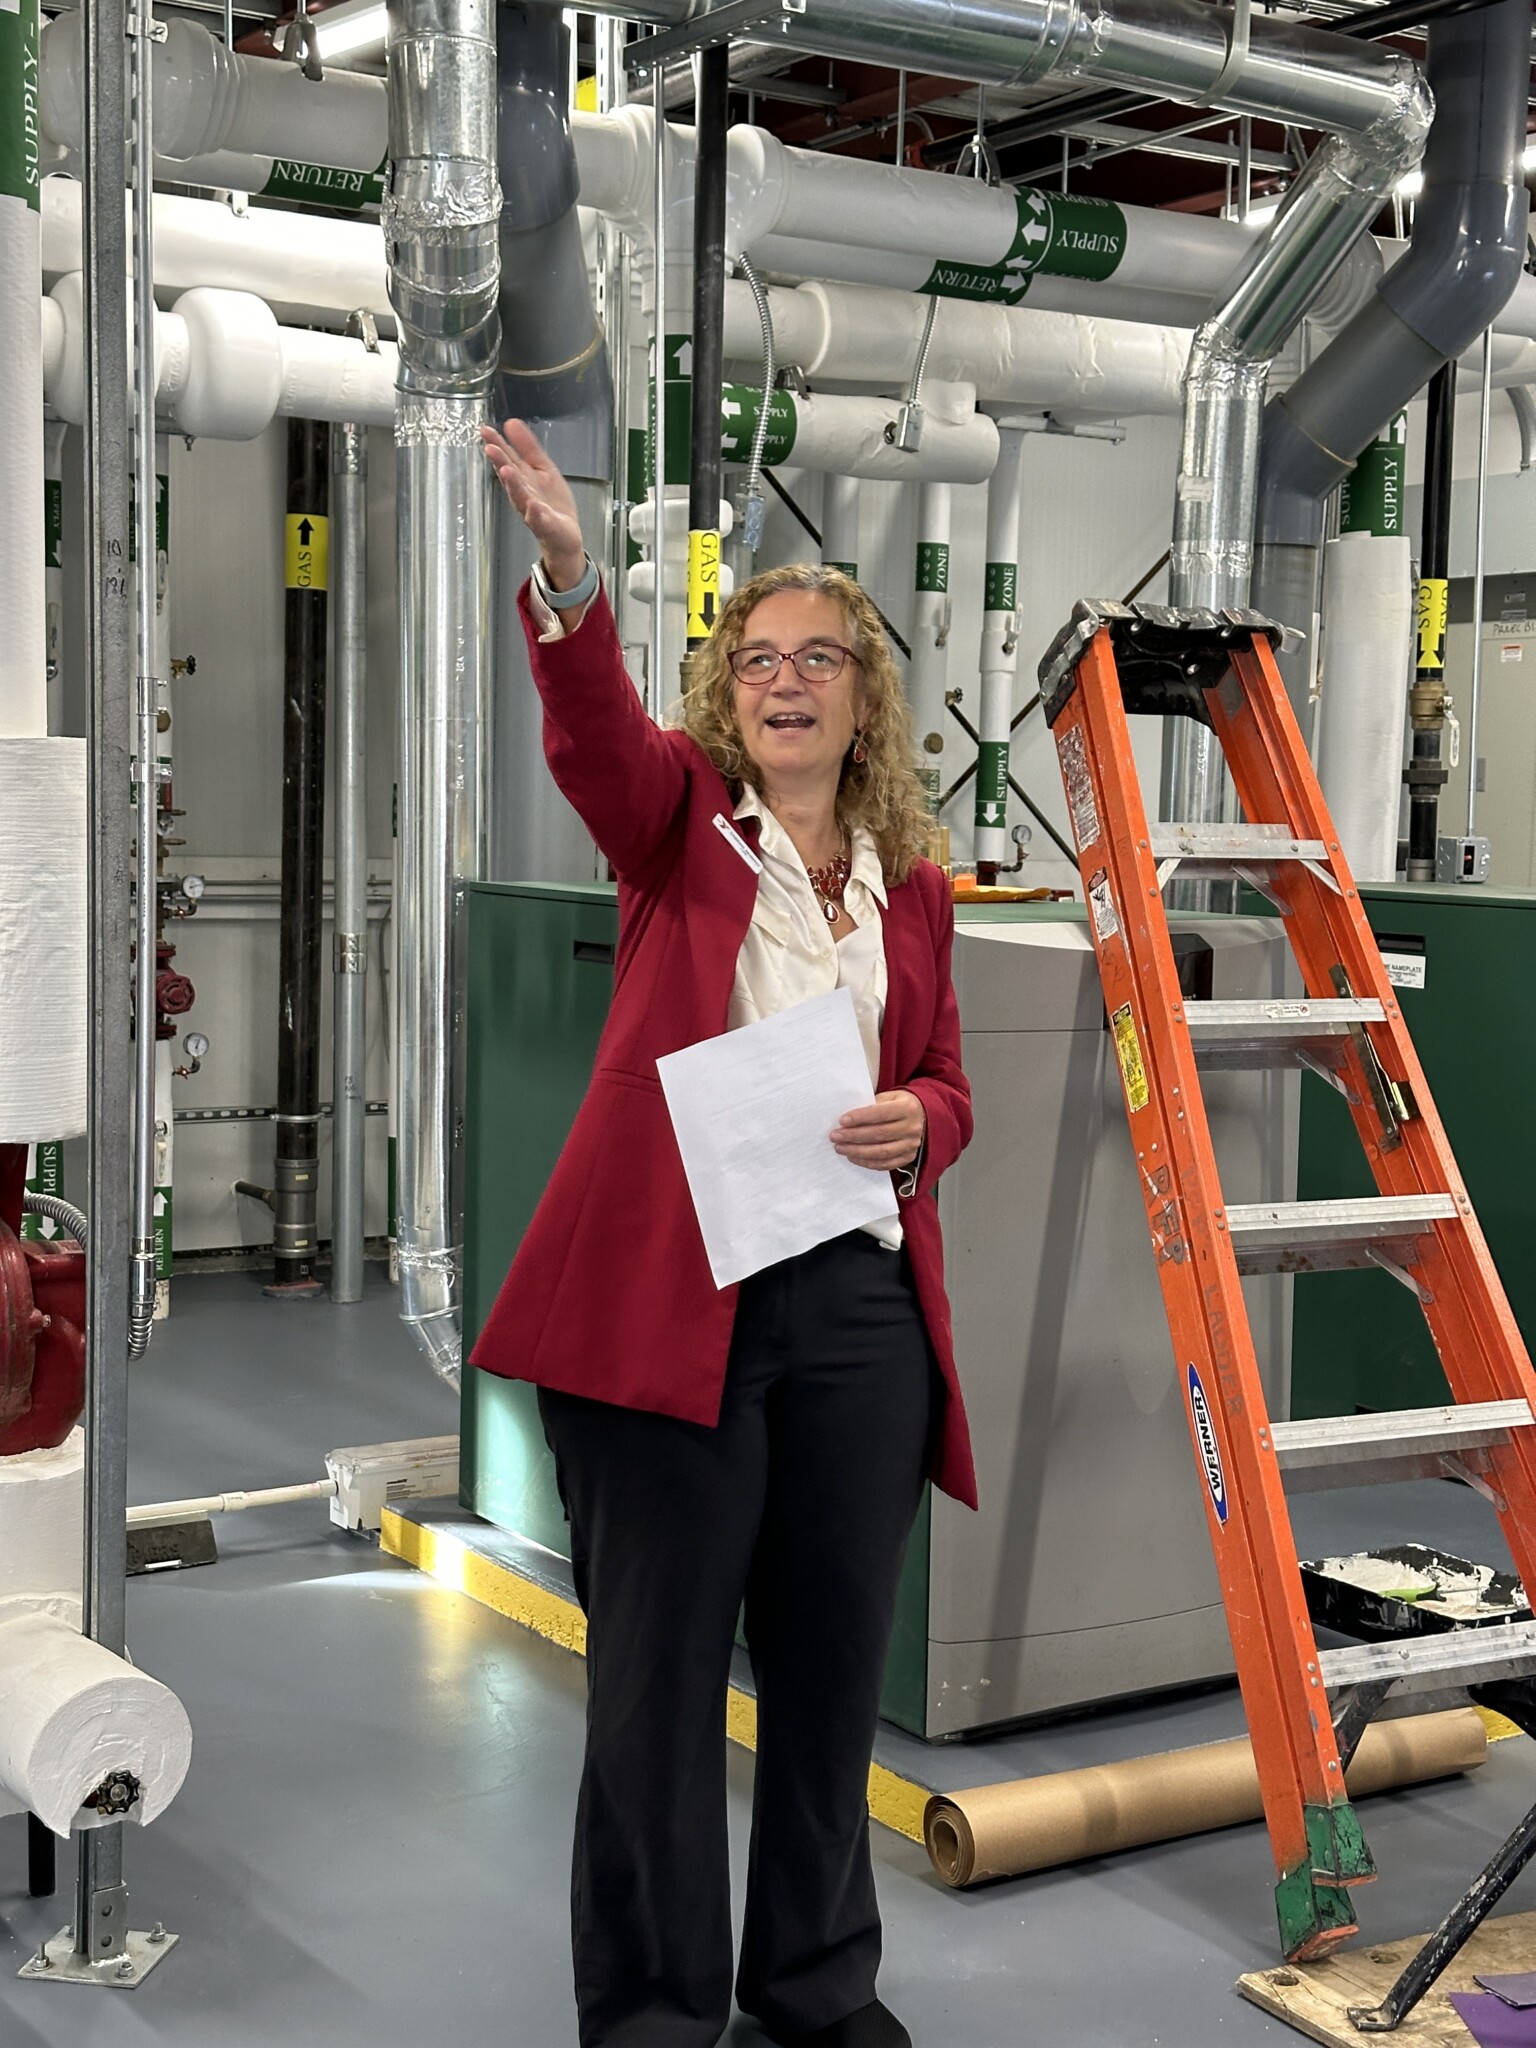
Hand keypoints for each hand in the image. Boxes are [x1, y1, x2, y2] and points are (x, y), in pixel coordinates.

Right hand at [480, 418, 587, 589]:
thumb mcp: (541, 468)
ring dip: (513, 484)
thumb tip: (511, 422)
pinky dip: (536, 513)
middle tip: (490, 448)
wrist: (565, 536)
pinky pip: (540, 520)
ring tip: (506, 470)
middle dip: (500, 462)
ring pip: (520, 497)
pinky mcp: (546, 526)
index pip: (507, 458)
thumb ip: (527, 446)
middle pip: (510, 476)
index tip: (485, 430)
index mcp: (522, 479)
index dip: (497, 444)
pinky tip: (534, 505)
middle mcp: (523, 494)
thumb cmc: (550, 504)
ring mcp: (533, 511)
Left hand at [830, 1090, 925, 1172]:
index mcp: (907, 1108)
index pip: (881, 1113)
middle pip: (879, 1134)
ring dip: (857, 1151)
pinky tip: (853, 1157)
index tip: (842, 1121)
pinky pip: (886, 1164)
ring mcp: (912, 1145)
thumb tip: (847, 1119)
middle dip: (854, 1136)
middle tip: (835, 1136)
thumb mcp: (889, 1097)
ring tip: (840, 1148)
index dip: (860, 1117)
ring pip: (882, 1152)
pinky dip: (867, 1162)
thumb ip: (872, 1105)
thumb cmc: (899, 1104)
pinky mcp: (908, 1157)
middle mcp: (912, 1127)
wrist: (923, 1116)